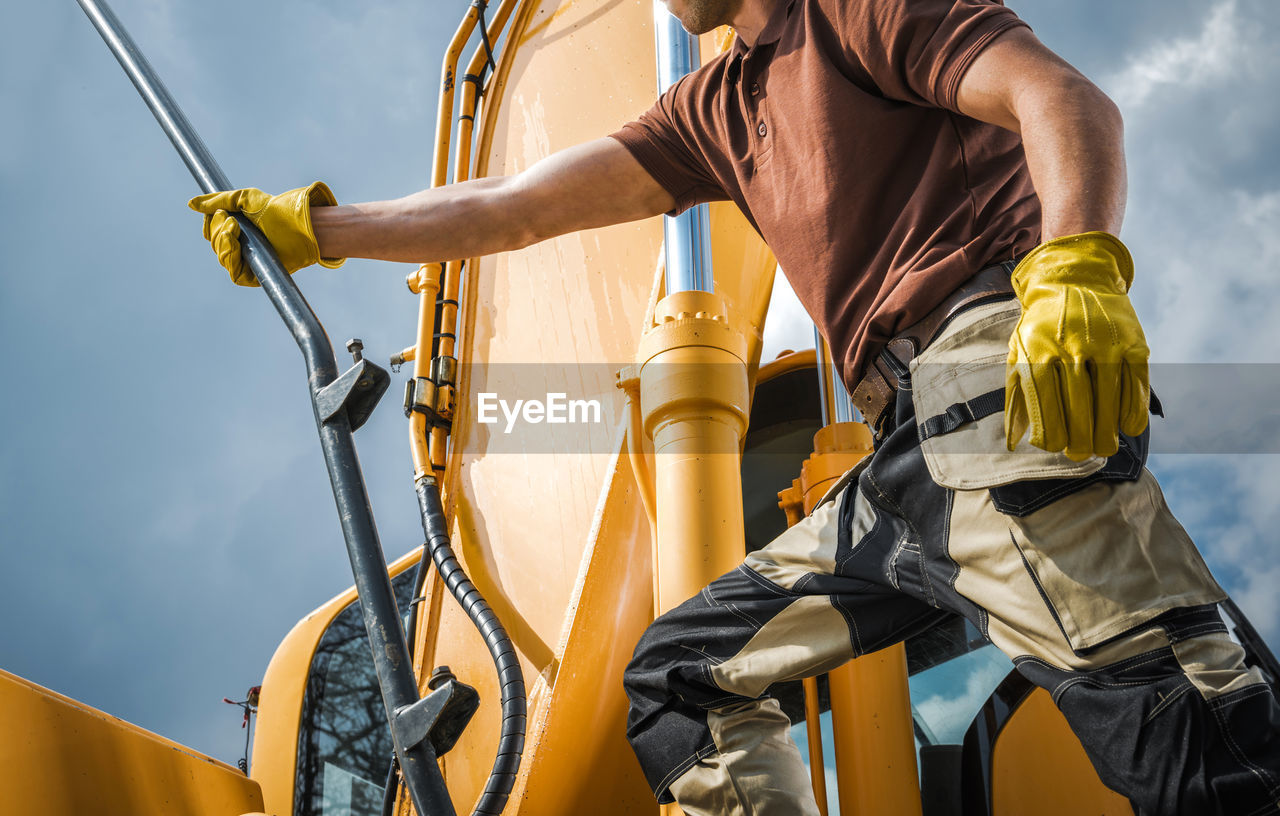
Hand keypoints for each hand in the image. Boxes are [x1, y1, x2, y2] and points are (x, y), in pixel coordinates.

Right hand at [188, 182, 343, 285]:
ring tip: (233, 228)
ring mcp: (249, 261)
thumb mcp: (245, 199)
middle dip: (218, 230)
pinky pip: (234, 273)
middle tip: (232, 219)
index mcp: (238, 230)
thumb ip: (219, 201)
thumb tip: (191, 204)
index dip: (211, 224)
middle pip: (215, 244)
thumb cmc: (278, 210)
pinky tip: (233, 242)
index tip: (220, 213)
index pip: (212, 232)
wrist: (300, 224)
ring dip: (222, 241)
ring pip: (222, 257)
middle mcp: (242, 247)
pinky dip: (229, 256)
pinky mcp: (256, 275)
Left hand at [1005, 232, 1149, 459]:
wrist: (1074, 279)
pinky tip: (1128, 427)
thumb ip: (1017, 397)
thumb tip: (1014, 443)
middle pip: (1078, 407)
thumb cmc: (1041, 326)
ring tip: (1104, 448)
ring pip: (1108, 399)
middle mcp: (1071, 348)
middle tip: (1082, 455)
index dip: (1052, 434)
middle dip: (1080, 439)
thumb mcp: (1018, 353)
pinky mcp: (1133, 342)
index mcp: (1038, 353)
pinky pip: (1136, 383)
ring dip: (1107, 431)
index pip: (1046, 405)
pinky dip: (1133, 409)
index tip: (1055, 449)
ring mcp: (1105, 344)